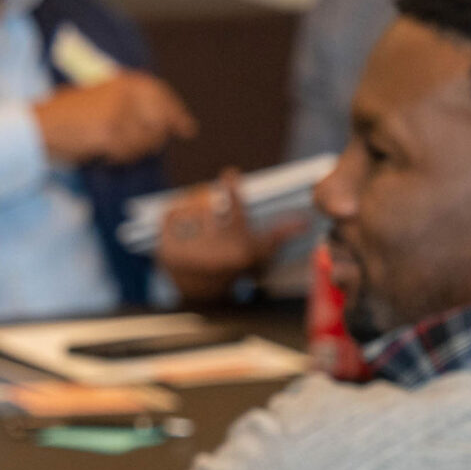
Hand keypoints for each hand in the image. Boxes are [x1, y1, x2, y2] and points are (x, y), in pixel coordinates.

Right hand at [36, 71, 195, 168]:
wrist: (38, 127)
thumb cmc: (64, 115)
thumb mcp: (99, 97)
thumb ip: (128, 104)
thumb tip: (162, 121)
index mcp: (122, 81)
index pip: (160, 95)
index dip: (176, 113)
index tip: (187, 129)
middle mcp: (124, 94)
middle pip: (159, 121)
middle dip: (155, 138)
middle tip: (148, 149)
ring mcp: (118, 114)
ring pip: (144, 141)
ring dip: (133, 151)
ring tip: (112, 149)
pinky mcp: (109, 133)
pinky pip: (127, 153)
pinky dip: (118, 158)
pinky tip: (104, 154)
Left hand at [156, 169, 303, 304]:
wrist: (203, 296)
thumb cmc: (236, 267)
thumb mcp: (260, 252)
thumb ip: (281, 233)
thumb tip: (304, 220)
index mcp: (239, 250)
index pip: (236, 213)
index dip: (233, 191)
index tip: (230, 174)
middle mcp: (213, 254)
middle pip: (210, 210)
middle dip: (211, 209)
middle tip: (212, 212)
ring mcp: (186, 254)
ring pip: (190, 211)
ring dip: (194, 211)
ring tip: (198, 225)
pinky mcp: (165, 251)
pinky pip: (169, 215)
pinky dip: (176, 212)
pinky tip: (183, 221)